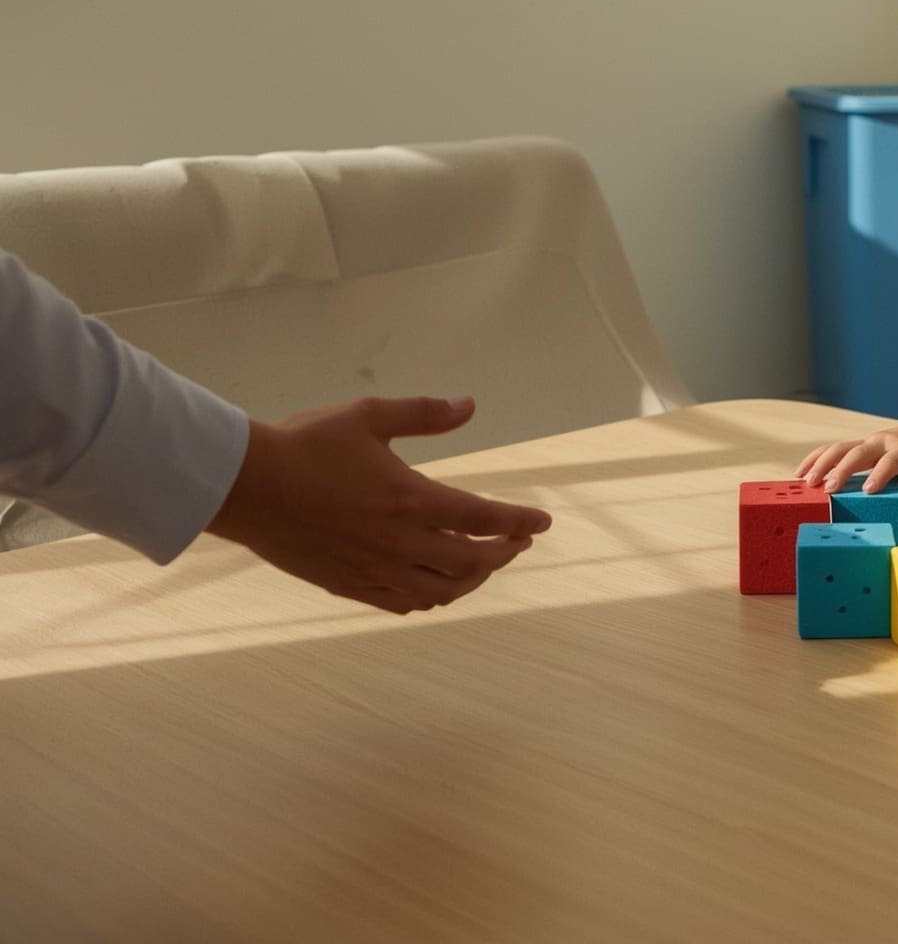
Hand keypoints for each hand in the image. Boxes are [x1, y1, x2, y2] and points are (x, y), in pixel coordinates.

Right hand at [207, 396, 552, 613]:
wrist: (245, 486)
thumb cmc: (306, 445)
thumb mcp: (369, 416)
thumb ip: (424, 413)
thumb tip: (469, 405)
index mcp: (413, 500)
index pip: (485, 519)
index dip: (520, 522)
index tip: (543, 522)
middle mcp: (401, 543)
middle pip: (473, 562)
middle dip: (504, 552)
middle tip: (516, 541)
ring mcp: (375, 570)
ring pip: (442, 590)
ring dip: (472, 579)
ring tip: (482, 563)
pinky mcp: (349, 586)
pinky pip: (403, 603)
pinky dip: (432, 596)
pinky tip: (436, 585)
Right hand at [796, 423, 897, 493]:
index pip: (891, 460)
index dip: (880, 474)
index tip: (867, 490)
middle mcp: (882, 442)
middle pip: (859, 452)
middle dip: (842, 470)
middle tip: (828, 489)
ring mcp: (866, 441)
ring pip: (839, 447)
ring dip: (821, 464)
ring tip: (807, 483)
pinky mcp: (854, 444)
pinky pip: (831, 449)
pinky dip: (814, 459)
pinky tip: (800, 473)